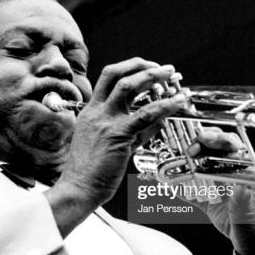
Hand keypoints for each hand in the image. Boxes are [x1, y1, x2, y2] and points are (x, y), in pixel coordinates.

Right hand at [45, 58, 186, 235]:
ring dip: (152, 76)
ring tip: (171, 75)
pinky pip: (145, 114)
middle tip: (162, 68)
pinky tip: (177, 103)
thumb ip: (129, 131)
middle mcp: (96, 112)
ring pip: (129, 86)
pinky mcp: (118, 135)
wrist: (78, 189)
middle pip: (115, 74)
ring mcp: (106, 121)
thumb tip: (154, 122)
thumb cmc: (89, 172)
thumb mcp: (106, 144)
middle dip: (141, 65)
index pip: (108, 79)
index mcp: (90, 112)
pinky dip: (164, 105)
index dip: (129, 68)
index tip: (146, 68)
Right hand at [184, 127, 254, 254]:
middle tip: (188, 150)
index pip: (232, 148)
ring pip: (198, 167)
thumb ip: (245, 204)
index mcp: (245, 174)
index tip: (204, 138)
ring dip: (185, 163)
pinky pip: (190, 190)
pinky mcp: (207, 202)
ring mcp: (217, 188)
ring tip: (173, 162)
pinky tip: (168, 182)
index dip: (218, 139)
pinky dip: (179, 186)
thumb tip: (240, 188)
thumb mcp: (253, 218)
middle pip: (213, 152)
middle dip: (198, 146)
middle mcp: (230, 176)